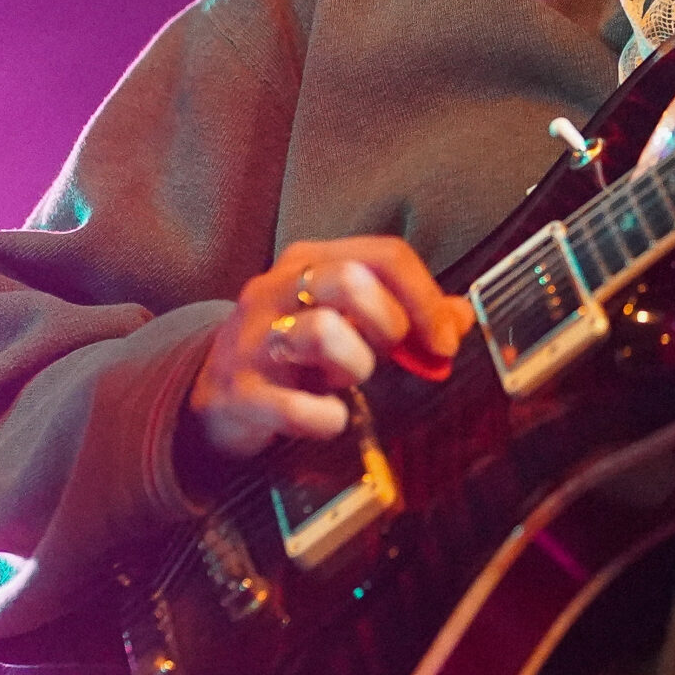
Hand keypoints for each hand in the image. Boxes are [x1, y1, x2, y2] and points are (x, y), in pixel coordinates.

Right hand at [186, 238, 474, 460]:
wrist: (214, 397)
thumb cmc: (293, 353)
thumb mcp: (346, 321)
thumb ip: (404, 314)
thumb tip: (461, 316)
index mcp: (310, 261)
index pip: (384, 254)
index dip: (426, 297)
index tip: (444, 340)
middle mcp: (277, 289)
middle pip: (351, 279)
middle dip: (390, 321)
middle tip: (395, 353)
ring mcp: (253, 339)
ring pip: (324, 332)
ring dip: (355, 366)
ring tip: (346, 382)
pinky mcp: (240, 392)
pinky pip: (297, 407)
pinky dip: (326, 420)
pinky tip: (329, 420)